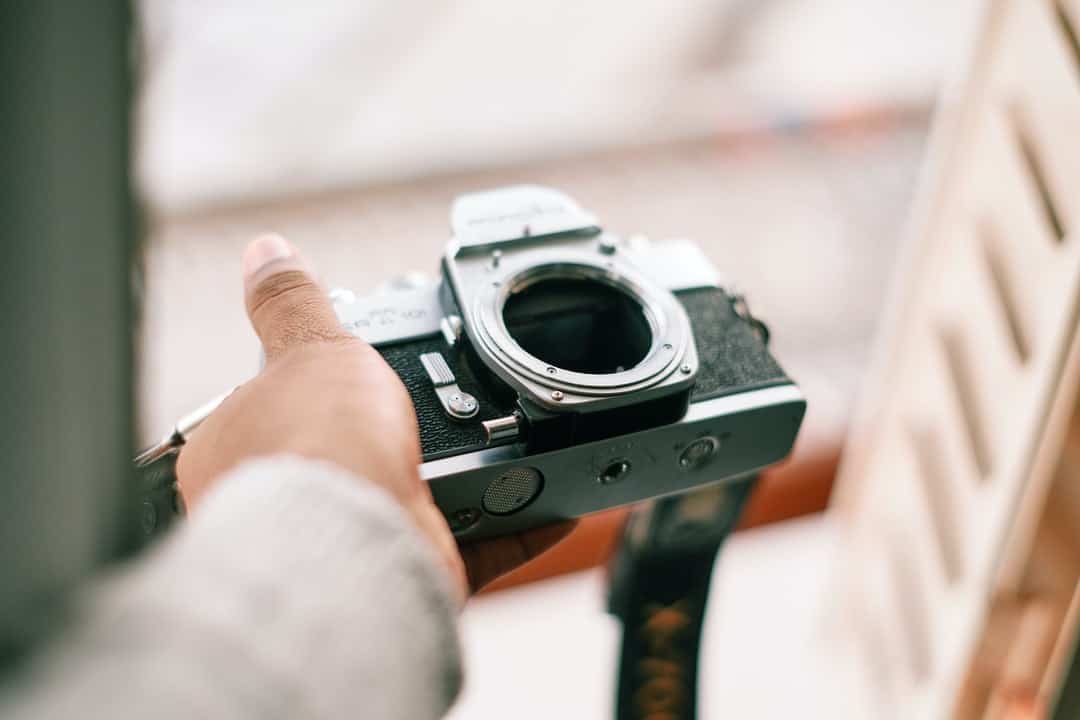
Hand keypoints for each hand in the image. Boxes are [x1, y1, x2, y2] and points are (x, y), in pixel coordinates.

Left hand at [177, 234, 574, 599]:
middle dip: (403, 430)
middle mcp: (285, 499)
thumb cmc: (313, 448)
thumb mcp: (310, 346)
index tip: (365, 369)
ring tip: (500, 442)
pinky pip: (468, 545)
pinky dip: (511, 526)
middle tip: (442, 402)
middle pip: (352, 451)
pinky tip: (544, 506)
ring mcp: (346, 536)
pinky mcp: (403, 566)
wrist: (356, 543)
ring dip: (460, 477)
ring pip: (412, 500)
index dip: (325, 382)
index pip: (278, 403)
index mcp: (240, 444)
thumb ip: (292, 303)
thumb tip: (265, 251)